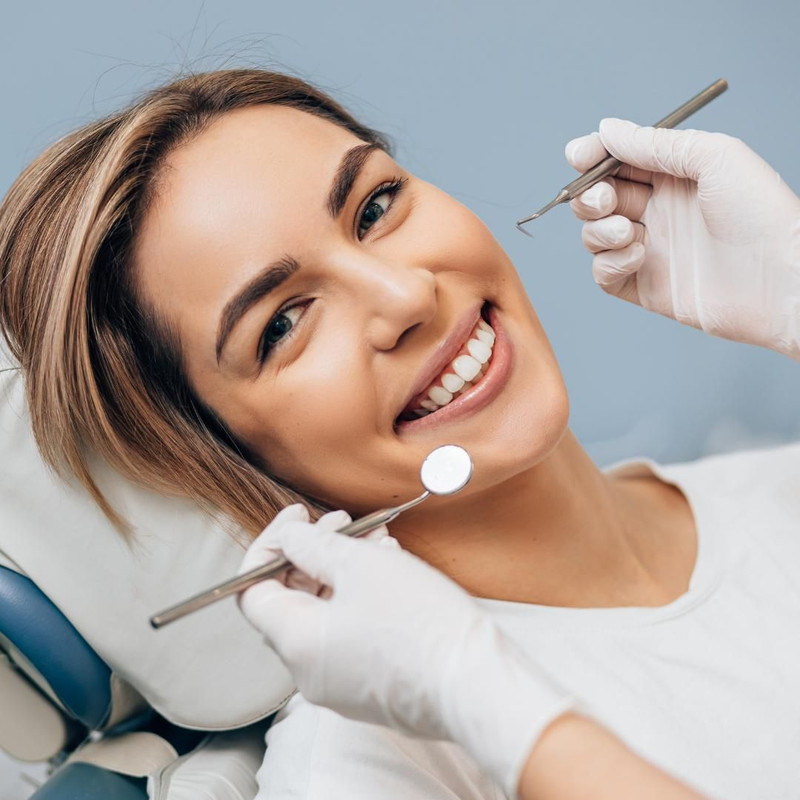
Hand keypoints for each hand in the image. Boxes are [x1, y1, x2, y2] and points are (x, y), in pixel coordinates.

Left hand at [237, 503, 575, 798]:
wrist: (478, 685)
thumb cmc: (420, 625)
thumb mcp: (361, 566)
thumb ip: (312, 546)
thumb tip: (288, 536)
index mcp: (296, 642)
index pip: (251, 591)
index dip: (270, 546)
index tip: (298, 518)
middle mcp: (309, 671)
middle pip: (291, 600)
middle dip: (314, 552)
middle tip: (343, 522)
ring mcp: (341, 684)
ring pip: (327, 613)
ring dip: (343, 570)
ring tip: (377, 540)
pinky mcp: (372, 688)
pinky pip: (351, 634)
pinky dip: (361, 598)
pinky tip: (392, 569)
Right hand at [566, 119, 799, 358]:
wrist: (780, 279)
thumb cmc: (762, 213)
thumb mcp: (712, 157)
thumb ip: (654, 144)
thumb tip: (607, 129)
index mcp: (674, 176)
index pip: (618, 161)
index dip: (593, 156)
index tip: (578, 156)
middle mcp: (658, 211)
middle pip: (597, 198)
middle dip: (590, 196)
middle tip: (606, 199)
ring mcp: (650, 250)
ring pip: (594, 235)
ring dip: (599, 230)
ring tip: (628, 232)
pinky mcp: (645, 286)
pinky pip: (603, 273)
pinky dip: (609, 262)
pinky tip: (638, 256)